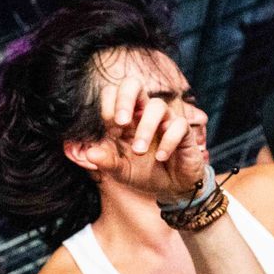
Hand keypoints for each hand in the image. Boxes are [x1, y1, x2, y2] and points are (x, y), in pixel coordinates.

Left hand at [95, 71, 209, 199]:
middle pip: (133, 84)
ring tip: (139, 151)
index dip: (109, 107)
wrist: (171, 188)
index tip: (112, 132)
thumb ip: (106, 162)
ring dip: (146, 129)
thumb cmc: (143, 173)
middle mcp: (144, 113)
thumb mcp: (120, 171)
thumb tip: (89, 153)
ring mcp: (165, 120)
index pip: (112, 93)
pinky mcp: (184, 131)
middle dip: (125, 99)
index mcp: (125, 117)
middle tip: (121, 123)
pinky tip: (160, 157)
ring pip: (157, 106)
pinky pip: (178, 125)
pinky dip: (168, 141)